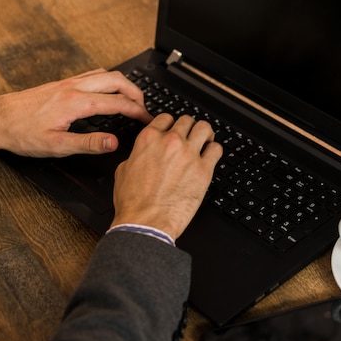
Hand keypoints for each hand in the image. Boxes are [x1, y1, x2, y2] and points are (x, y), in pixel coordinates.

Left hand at [0, 69, 151, 157]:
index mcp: (76, 103)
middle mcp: (73, 88)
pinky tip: (108, 91)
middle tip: (145, 107)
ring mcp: (67, 83)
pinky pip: (92, 75)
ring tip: (131, 99)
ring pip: (105, 74)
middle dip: (136, 92)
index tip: (147, 119)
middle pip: (116, 80)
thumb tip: (114, 143)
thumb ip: (88, 144)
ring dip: (123, 84)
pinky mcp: (62, 84)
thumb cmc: (22, 133)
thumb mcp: (57, 146)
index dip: (137, 111)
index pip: (117, 102)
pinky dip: (108, 81)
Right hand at [110, 114, 222, 239]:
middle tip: (190, 137)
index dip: (171, 124)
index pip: (166, 118)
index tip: (174, 130)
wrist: (146, 222)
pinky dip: (214, 150)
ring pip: (205, 128)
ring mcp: (189, 154)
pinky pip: (216, 149)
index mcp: (149, 139)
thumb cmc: (134, 202)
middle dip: (189, 128)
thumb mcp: (124, 170)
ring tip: (205, 141)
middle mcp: (170, 142)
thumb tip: (144, 153)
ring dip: (205, 134)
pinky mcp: (203, 170)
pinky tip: (211, 156)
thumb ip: (137, 154)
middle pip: (187, 120)